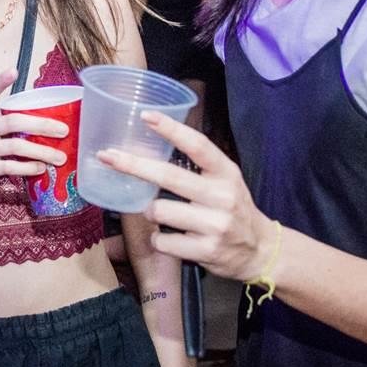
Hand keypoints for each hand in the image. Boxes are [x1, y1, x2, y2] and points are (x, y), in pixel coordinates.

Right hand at [0, 69, 70, 209]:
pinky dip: (28, 167)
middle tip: (64, 130)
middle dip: (42, 125)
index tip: (13, 70)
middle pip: (12, 122)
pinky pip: (9, 166)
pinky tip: (41, 168)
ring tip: (60, 157)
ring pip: (15, 146)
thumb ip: (10, 123)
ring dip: (41, 151)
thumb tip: (51, 119)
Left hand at [96, 112, 274, 280]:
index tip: (146, 115)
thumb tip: (154, 146)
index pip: (198, 145)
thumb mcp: (226, 181)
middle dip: (133, 165)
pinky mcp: (206, 250)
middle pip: (169, 176)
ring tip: (162, 215)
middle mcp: (223, 196)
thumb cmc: (233, 210)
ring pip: (159, 210)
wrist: (259, 251)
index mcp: (226, 173)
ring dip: (150, 212)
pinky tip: (172, 239)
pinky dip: (159, 240)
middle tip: (107, 156)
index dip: (171, 129)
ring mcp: (215, 224)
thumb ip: (198, 166)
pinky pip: (162, 241)